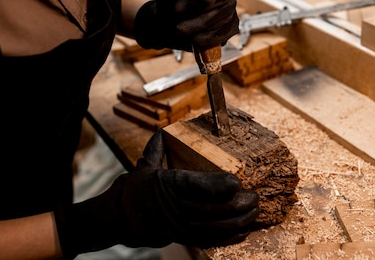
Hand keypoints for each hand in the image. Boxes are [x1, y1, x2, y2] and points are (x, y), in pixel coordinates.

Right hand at [54, 130, 258, 256]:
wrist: (120, 219)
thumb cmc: (136, 190)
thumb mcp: (144, 167)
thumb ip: (157, 149)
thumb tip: (163, 132)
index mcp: (165, 185)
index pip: (195, 186)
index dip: (217, 186)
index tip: (237, 182)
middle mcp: (173, 208)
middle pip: (210, 209)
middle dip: (237, 205)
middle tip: (254, 196)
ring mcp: (179, 226)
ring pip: (214, 227)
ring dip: (238, 222)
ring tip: (254, 212)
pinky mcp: (183, 238)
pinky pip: (210, 240)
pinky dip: (229, 238)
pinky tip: (244, 231)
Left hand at [134, 0, 238, 50]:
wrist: (168, 20)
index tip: (204, 0)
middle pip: (219, 0)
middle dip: (197, 13)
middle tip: (176, 18)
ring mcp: (230, 6)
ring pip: (221, 18)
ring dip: (198, 27)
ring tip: (179, 29)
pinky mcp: (231, 25)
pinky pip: (225, 32)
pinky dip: (209, 38)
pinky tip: (195, 40)